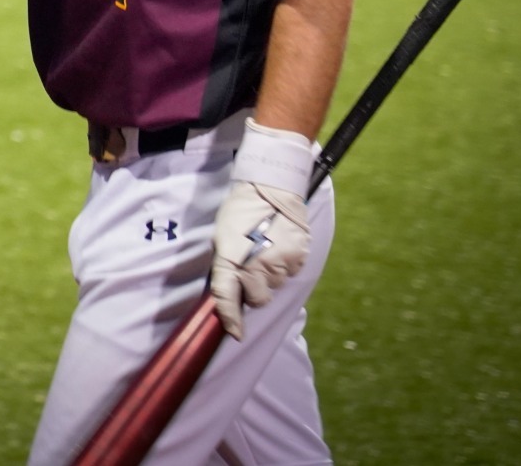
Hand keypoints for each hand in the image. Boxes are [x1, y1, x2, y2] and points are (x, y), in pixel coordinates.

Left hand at [209, 119, 315, 339]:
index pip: (227, 296)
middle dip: (253, 289)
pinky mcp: (298, 257)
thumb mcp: (222, 238)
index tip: (236, 333)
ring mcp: (279, 262)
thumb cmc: (239, 211)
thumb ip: (226, 266)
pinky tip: (279, 247)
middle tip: (250, 268)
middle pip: (257, 298)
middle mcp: (255, 265)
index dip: (231, 318)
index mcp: (231, 259)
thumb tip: (231, 289)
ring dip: (269, 275)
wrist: (270, 188)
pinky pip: (289, 272)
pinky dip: (284, 265)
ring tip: (265, 250)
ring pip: (274, 285)